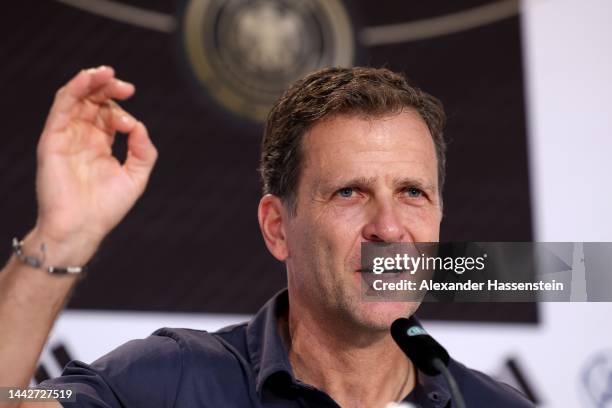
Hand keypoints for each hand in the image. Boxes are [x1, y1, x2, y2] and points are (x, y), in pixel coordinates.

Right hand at [33, 66, 157, 261]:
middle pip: (92, 101)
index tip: (130, 126)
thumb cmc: (107, 207)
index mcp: (100, 144)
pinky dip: (74, 89)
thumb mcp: (136, 176)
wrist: (83, 227)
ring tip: (106, 73)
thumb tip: (138, 125)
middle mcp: (81, 137)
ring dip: (90, 81)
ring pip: (75, 98)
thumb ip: (143, 150)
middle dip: (108, 88)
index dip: (122, 111)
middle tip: (125, 86)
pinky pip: (61, 107)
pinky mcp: (52, 139)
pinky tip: (88, 79)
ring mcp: (66, 136)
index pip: (109, 114)